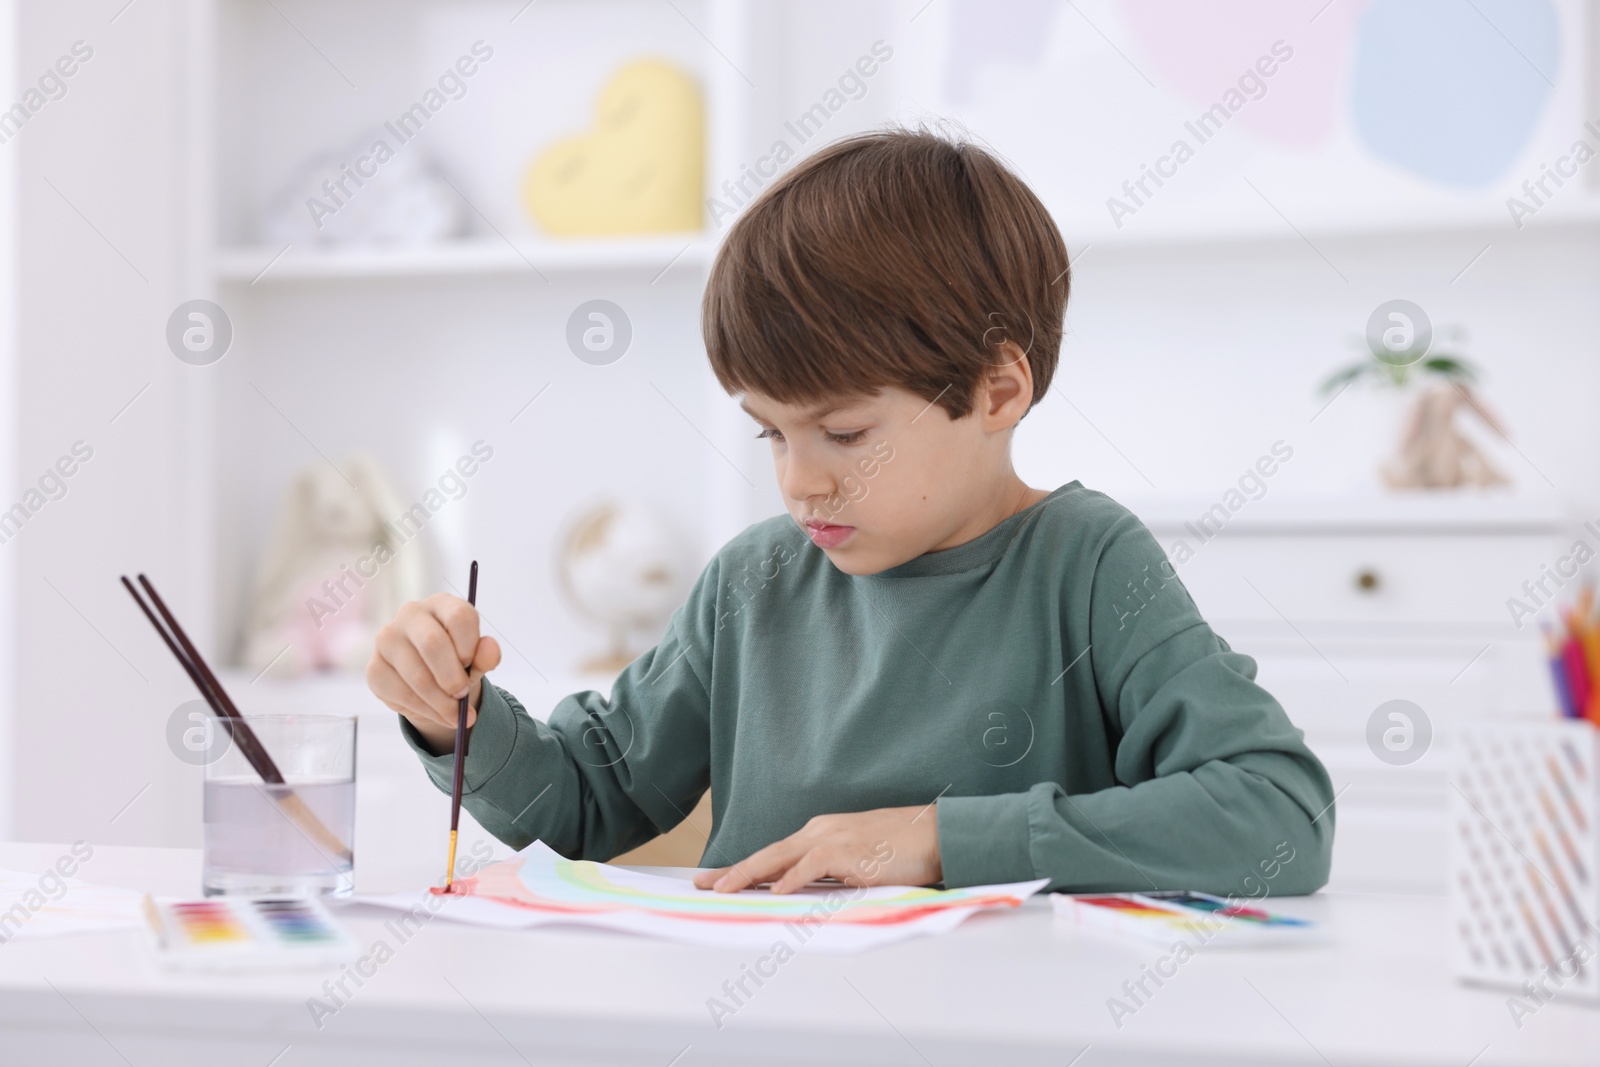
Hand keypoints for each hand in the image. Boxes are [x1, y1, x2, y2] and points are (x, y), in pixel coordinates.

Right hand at [366, 594, 501, 752]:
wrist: (429, 681)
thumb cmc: (455, 662)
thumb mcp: (476, 659)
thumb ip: (486, 655)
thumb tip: (490, 648)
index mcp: (442, 604)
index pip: (458, 616)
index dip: (469, 646)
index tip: (471, 665)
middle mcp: (411, 614)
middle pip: (433, 643)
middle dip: (452, 678)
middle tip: (462, 697)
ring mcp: (387, 639)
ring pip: (416, 674)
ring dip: (440, 702)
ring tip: (455, 716)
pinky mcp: (375, 667)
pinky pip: (400, 693)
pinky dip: (422, 709)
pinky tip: (435, 713)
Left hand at [691, 806, 941, 893]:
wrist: (936, 834)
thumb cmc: (903, 849)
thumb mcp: (857, 861)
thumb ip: (830, 874)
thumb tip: (806, 895)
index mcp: (821, 833)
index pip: (774, 853)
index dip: (745, 866)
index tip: (718, 879)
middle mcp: (820, 831)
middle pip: (768, 852)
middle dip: (733, 869)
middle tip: (702, 884)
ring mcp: (833, 838)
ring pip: (780, 856)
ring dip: (749, 873)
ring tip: (722, 889)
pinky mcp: (849, 851)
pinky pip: (813, 865)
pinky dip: (793, 878)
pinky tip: (776, 891)